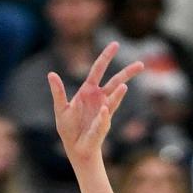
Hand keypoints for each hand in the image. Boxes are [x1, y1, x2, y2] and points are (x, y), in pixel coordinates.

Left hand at [47, 41, 144, 168]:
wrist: (75, 148)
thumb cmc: (68, 128)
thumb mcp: (61, 108)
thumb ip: (58, 92)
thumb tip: (51, 74)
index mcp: (88, 90)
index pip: (98, 69)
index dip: (106, 56)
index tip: (116, 44)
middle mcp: (99, 98)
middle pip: (115, 80)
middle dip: (127, 72)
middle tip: (141, 64)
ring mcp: (104, 110)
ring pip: (116, 97)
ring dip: (121, 91)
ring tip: (124, 87)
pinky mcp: (104, 123)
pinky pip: (104, 117)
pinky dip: (103, 115)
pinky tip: (103, 110)